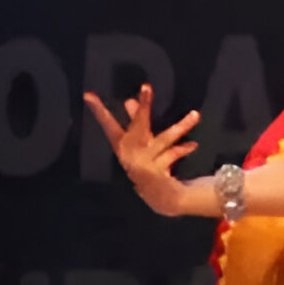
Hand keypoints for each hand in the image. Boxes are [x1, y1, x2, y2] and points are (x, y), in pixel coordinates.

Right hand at [84, 85, 203, 216]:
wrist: (157, 197)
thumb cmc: (146, 163)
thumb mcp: (140, 141)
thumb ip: (136, 121)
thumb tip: (129, 100)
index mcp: (122, 144)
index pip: (108, 124)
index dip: (98, 110)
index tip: (88, 95)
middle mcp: (129, 152)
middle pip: (138, 124)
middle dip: (143, 106)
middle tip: (146, 88)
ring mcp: (143, 163)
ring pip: (164, 139)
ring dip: (181, 126)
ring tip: (195, 115)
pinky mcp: (157, 172)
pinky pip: (173, 155)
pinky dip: (183, 149)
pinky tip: (193, 144)